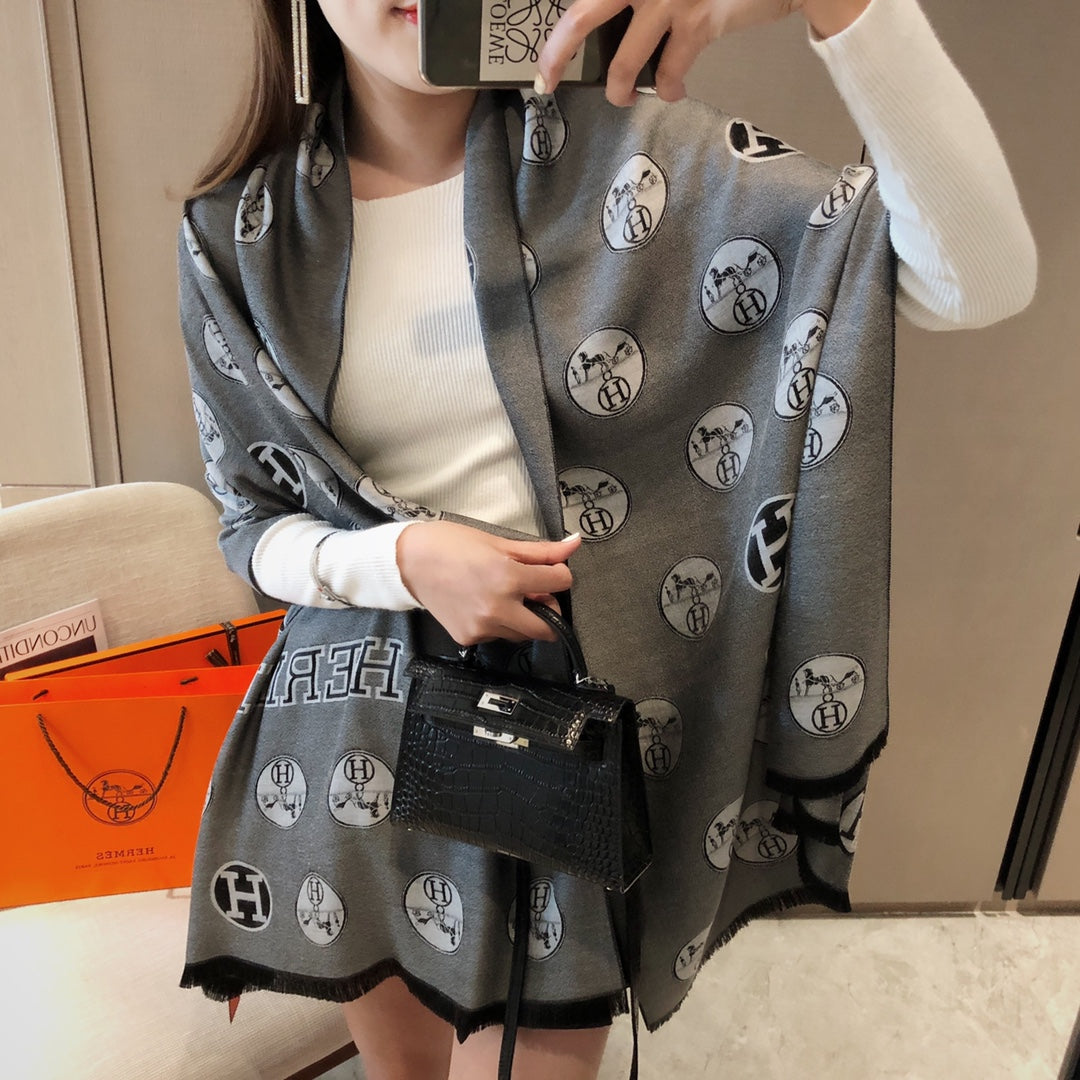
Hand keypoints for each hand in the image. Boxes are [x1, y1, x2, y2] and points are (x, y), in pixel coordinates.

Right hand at [396, 521, 581, 645]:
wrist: (409, 563)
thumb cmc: (452, 545)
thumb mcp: (499, 542)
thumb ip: (540, 552)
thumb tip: (575, 545)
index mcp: (509, 578)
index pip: (561, 583)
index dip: (559, 574)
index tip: (549, 571)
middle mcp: (499, 609)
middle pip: (547, 628)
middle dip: (548, 611)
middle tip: (535, 595)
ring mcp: (483, 628)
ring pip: (522, 634)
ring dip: (523, 619)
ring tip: (504, 596)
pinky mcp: (469, 639)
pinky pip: (497, 637)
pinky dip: (498, 624)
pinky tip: (482, 605)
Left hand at [537, 0, 870, 106]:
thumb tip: (610, 20)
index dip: (561, 31)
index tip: (547, 51)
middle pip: (583, 17)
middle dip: (557, 54)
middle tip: (547, 78)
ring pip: (626, 60)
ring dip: (620, 88)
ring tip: (622, 96)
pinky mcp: (699, 21)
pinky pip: (671, 70)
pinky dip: (670, 87)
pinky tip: (675, 92)